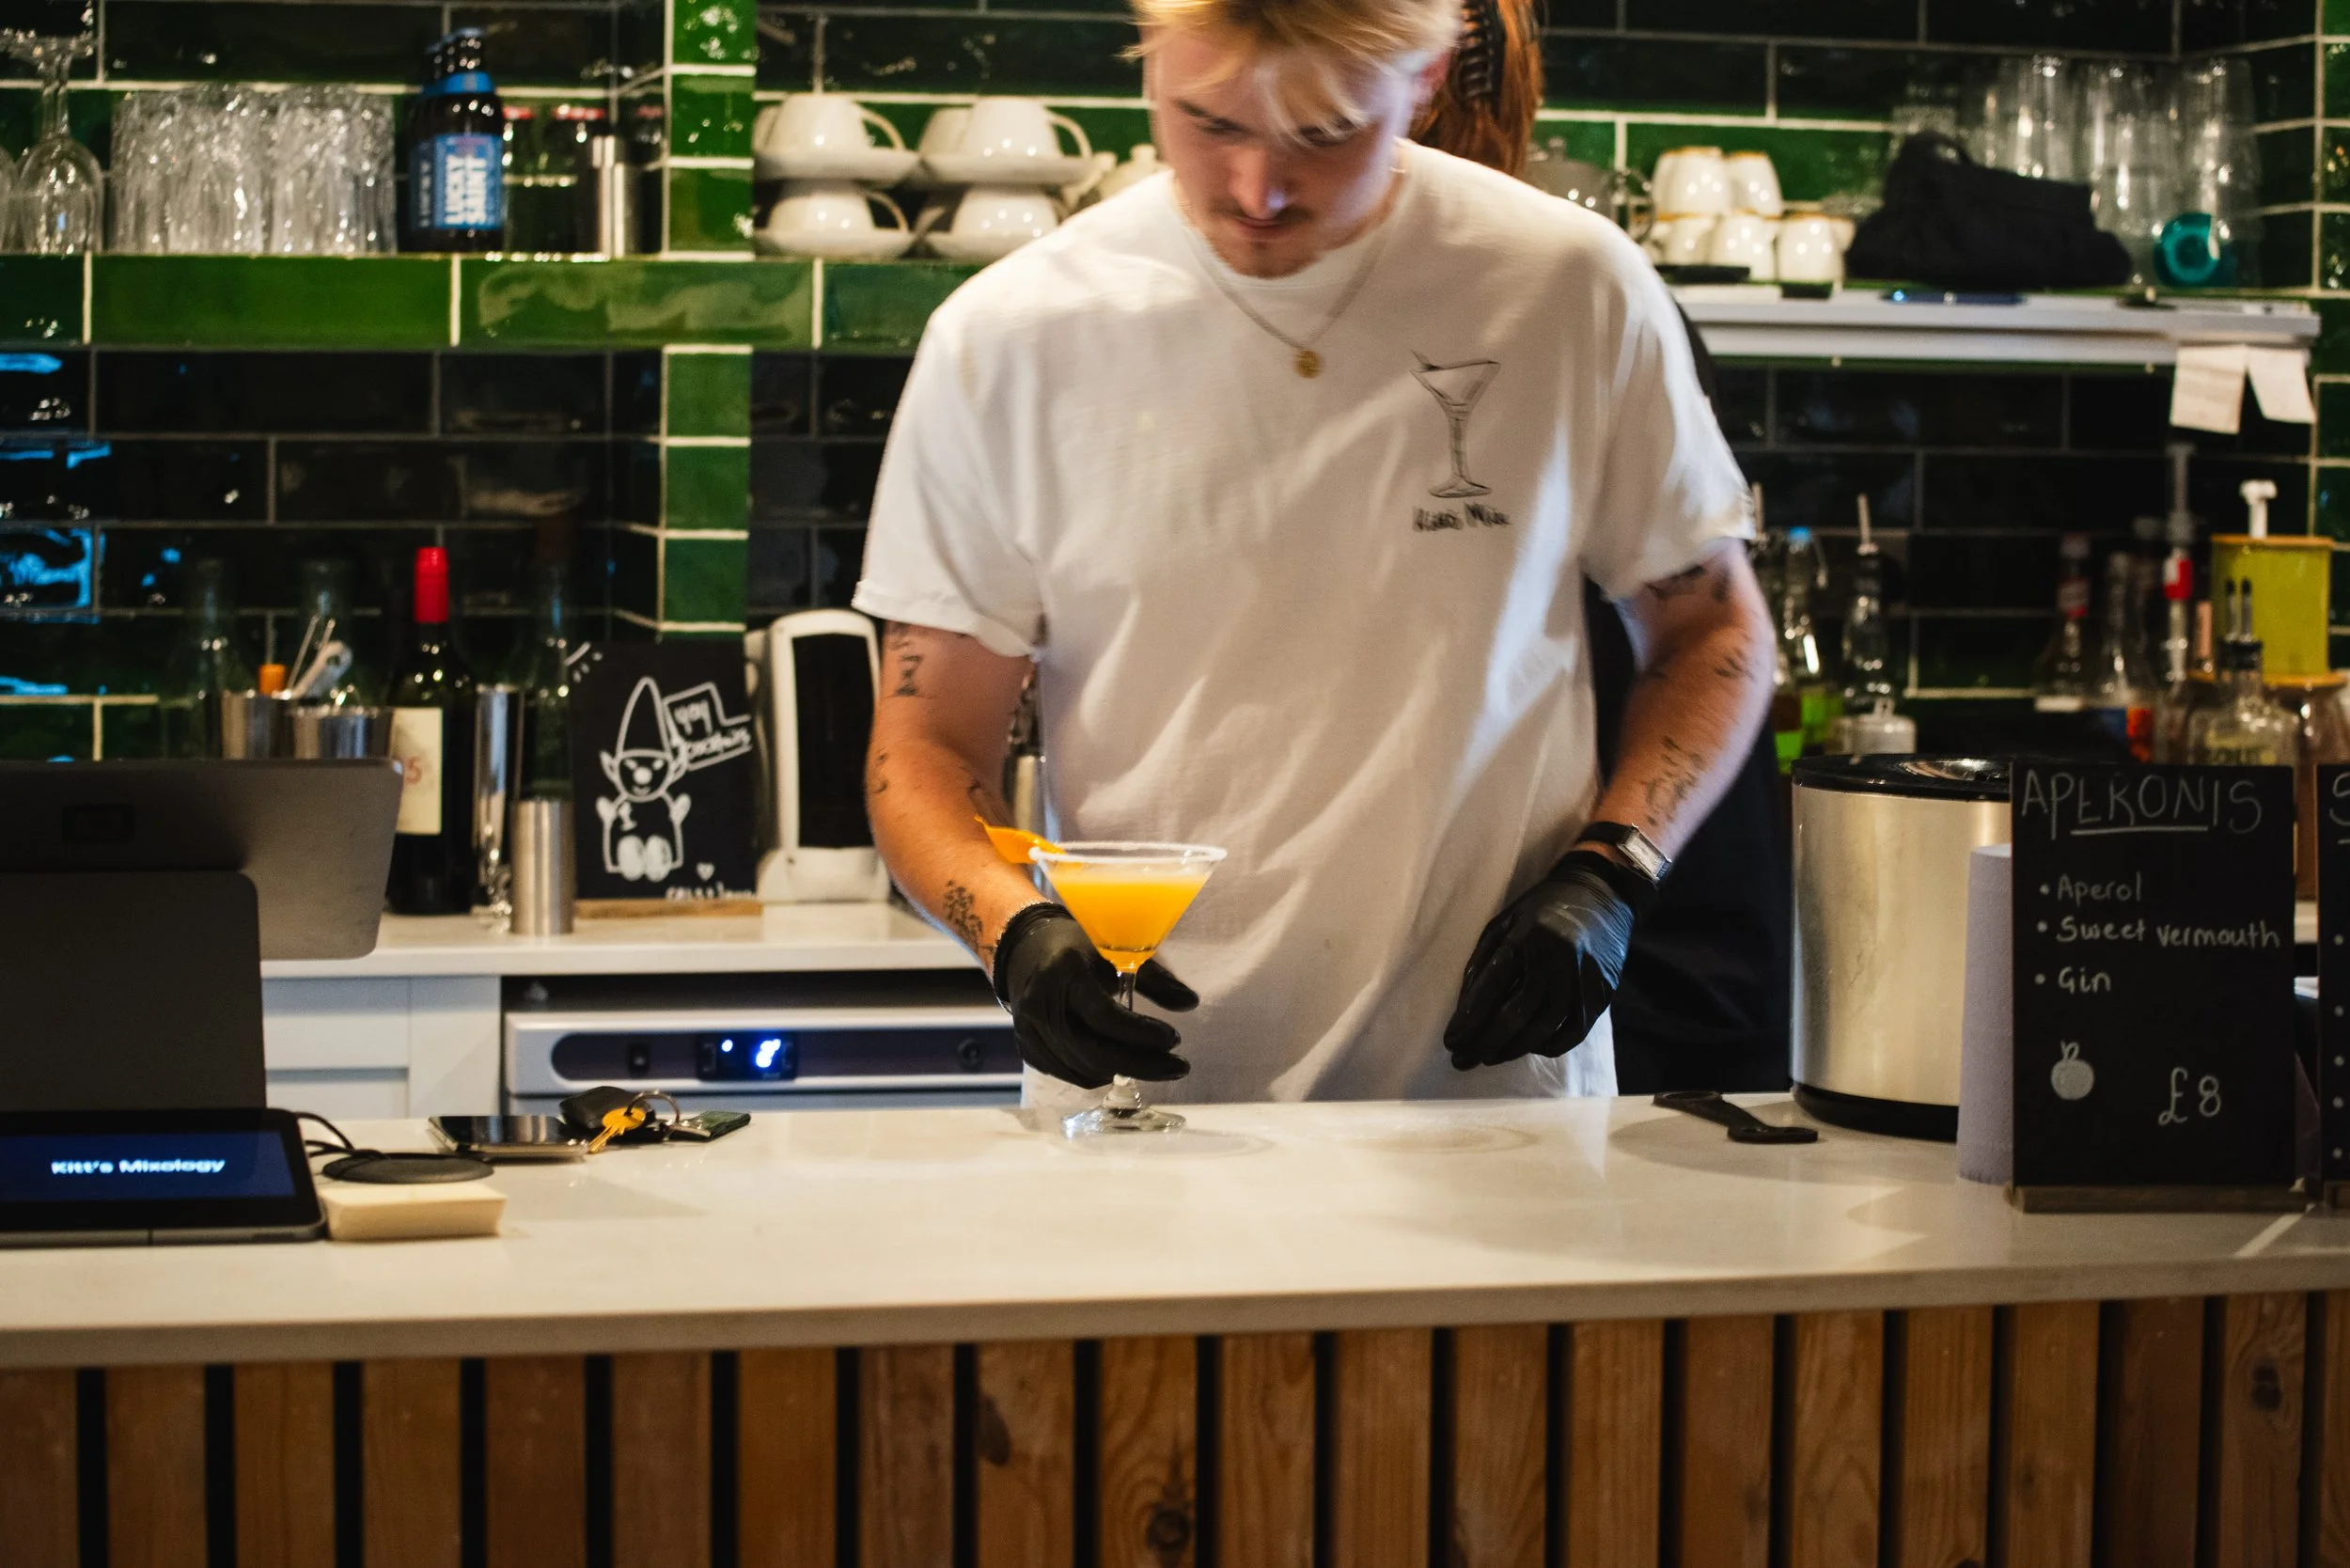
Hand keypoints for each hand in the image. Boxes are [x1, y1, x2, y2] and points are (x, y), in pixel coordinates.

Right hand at [993, 903, 1197, 1089]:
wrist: (1027, 952)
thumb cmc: (1077, 947)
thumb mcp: (1115, 951)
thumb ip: (1153, 979)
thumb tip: (1191, 1002)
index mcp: (1063, 973)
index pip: (1103, 1015)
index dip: (1141, 1032)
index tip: (1174, 1038)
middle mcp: (1040, 1005)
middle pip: (1094, 1051)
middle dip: (1142, 1064)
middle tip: (1178, 1066)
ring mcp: (1029, 1031)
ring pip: (1085, 1069)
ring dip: (1125, 1071)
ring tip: (1156, 1063)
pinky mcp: (1028, 1049)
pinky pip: (1070, 1074)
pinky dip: (1101, 1072)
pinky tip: (1122, 1063)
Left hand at [1443, 850, 1653, 1070]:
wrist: (1601, 893)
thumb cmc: (1541, 909)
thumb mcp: (1504, 922)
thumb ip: (1483, 962)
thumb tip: (1465, 1010)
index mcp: (1525, 937)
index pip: (1491, 989)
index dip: (1469, 1020)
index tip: (1451, 1041)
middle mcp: (1555, 958)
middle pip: (1517, 1013)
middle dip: (1486, 1042)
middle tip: (1464, 1060)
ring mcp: (1583, 976)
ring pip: (1545, 1026)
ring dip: (1514, 1049)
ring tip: (1490, 1057)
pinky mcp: (1603, 989)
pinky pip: (1575, 1029)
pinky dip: (1552, 1045)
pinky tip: (1532, 1048)